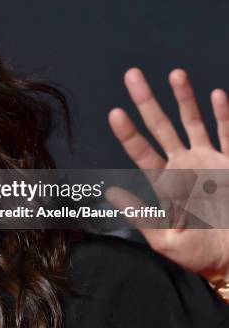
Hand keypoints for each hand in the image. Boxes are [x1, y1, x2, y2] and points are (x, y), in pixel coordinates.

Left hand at [107, 67, 228, 281]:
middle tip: (132, 75)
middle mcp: (183, 165)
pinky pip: (228, 134)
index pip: (141, 151)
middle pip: (161, 126)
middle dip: (147, 101)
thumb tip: (110, 192)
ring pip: (193, 122)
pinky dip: (224, 115)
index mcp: (164, 182)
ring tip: (174, 73)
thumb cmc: (199, 254)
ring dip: (185, 98)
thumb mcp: (165, 239)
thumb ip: (140, 215)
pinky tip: (216, 94)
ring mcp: (209, 160)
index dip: (128, 133)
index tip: (115, 113)